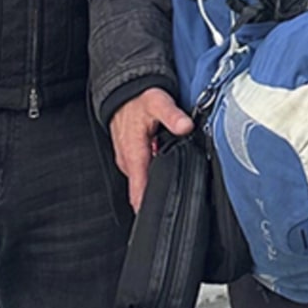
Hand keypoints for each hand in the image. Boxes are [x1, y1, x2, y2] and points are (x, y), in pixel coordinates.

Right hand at [110, 88, 194, 211]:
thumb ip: (172, 116)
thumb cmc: (138, 99)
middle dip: (160, 194)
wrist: (122, 91)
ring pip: (143, 181)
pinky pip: (142, 173)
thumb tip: (185, 127)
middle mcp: (127, 161)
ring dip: (157, 182)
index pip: (139, 191)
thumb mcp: (158, 102)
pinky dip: (153, 172)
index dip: (150, 207)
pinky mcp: (130, 158)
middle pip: (143, 190)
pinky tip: (165, 164)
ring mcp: (127, 161)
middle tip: (181, 194)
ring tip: (175, 177)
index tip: (164, 216)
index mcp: (133, 154)